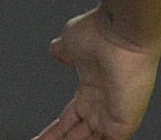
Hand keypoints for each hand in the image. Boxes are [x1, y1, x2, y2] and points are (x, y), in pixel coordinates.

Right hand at [33, 7, 160, 139]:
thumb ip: (63, 51)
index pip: (71, 118)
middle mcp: (102, 103)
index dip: (56, 130)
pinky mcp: (123, 123)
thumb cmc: (99, 33)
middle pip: (78, 134)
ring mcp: (113, 114)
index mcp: (91, 87)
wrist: (119, 33)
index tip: (40, 138)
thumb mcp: (70, 43)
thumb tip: (57, 51)